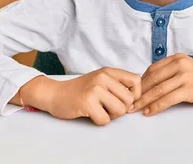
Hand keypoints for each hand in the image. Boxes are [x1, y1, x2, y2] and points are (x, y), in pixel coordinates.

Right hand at [23, 67, 141, 125]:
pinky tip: (91, 114)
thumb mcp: (100, 80)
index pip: (136, 81)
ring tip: (100, 110)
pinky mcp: (87, 102)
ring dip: (111, 115)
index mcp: (108, 71)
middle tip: (108, 108)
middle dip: (121, 109)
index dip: (135, 94)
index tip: (125, 100)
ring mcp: (95, 89)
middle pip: (129, 100)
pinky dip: (100, 121)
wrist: (55, 94)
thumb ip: (117, 85)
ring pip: (120, 110)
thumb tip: (138, 98)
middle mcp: (103, 78)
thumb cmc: (80, 90)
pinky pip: (105, 120)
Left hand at [129, 53, 192, 115]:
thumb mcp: (187, 69)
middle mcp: (179, 63)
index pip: (151, 69)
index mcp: (177, 57)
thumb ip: (170, 72)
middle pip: (152, 79)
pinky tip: (149, 112)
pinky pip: (168, 99)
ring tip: (134, 109)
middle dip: (138, 92)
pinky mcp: (189, 88)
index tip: (131, 91)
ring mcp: (185, 75)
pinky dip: (156, 106)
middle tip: (127, 102)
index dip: (139, 82)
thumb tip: (149, 83)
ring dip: (143, 101)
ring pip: (157, 90)